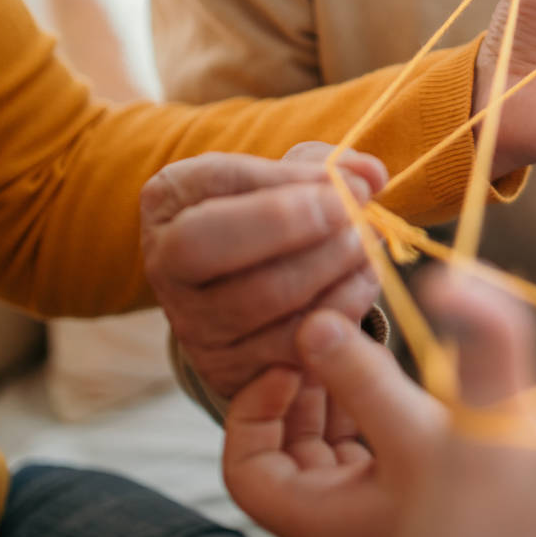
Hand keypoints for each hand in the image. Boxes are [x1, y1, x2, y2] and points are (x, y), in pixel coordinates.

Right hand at [140, 142, 387, 401]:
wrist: (258, 289)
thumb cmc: (277, 219)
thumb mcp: (293, 180)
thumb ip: (331, 167)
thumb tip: (370, 174)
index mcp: (170, 199)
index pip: (218, 180)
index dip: (291, 183)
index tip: (353, 186)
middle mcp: (165, 263)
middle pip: (207, 245)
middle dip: (291, 226)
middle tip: (354, 218)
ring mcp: (192, 322)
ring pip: (256, 298)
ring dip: (327, 268)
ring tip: (366, 246)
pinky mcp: (227, 368)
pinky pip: (286, 344)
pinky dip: (338, 311)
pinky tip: (362, 283)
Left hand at [222, 309, 440, 536]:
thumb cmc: (472, 506)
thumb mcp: (414, 434)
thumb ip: (363, 378)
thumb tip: (315, 321)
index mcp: (314, 519)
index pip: (244, 468)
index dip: (252, 412)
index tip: (288, 365)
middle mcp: (330, 519)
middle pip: (279, 450)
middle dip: (294, 390)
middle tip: (316, 339)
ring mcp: (362, 509)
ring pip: (319, 445)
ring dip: (327, 393)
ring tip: (348, 343)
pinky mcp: (395, 494)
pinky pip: (355, 445)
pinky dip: (358, 405)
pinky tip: (382, 369)